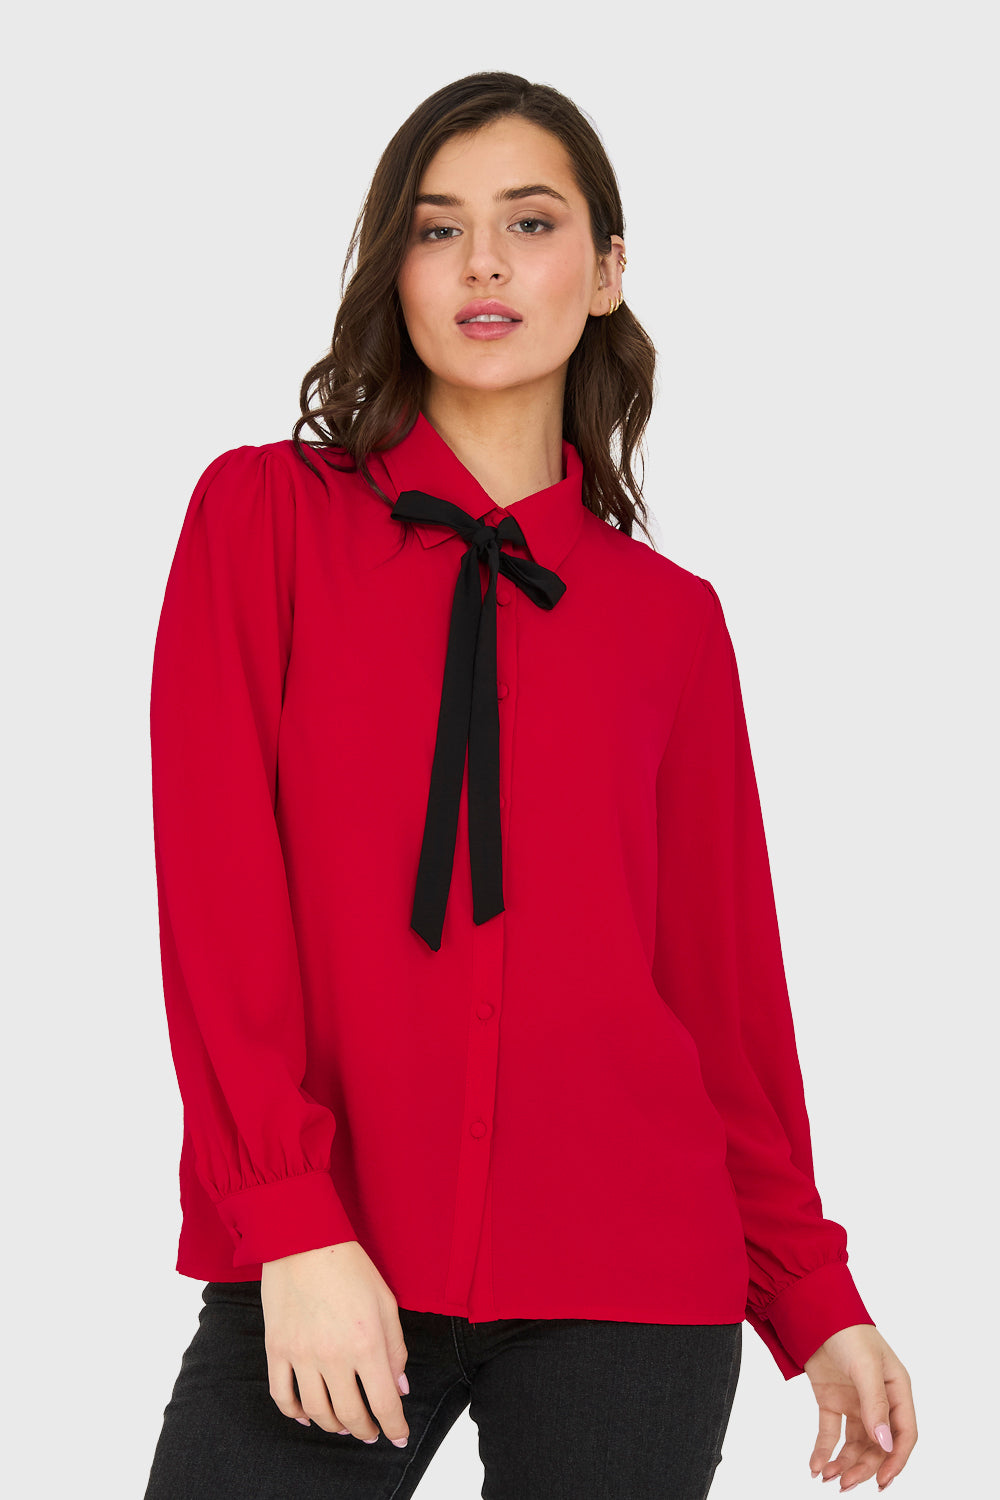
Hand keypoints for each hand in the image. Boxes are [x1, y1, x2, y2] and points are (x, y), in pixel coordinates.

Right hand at [260, 1239, 409, 1446]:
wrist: (303, 1240)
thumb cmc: (349, 1266)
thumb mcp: (385, 1302)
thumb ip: (395, 1348)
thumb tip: (398, 1387)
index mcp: (366, 1343)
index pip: (384, 1402)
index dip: (395, 1426)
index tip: (400, 1437)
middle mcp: (333, 1356)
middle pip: (350, 1414)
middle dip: (366, 1430)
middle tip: (372, 1433)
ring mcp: (300, 1355)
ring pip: (317, 1411)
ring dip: (334, 1425)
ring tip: (345, 1425)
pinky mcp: (276, 1349)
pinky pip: (282, 1395)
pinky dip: (294, 1413)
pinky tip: (307, 1416)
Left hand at [803, 1324, 916, 1491]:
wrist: (813, 1311)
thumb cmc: (848, 1331)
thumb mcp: (866, 1366)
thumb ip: (875, 1404)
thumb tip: (884, 1444)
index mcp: (896, 1390)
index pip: (904, 1434)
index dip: (895, 1460)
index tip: (881, 1482)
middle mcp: (878, 1400)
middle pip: (877, 1445)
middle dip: (863, 1467)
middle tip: (845, 1485)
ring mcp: (854, 1401)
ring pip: (854, 1443)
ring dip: (843, 1462)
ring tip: (827, 1477)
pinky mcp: (831, 1400)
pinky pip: (830, 1432)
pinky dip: (823, 1450)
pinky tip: (815, 1465)